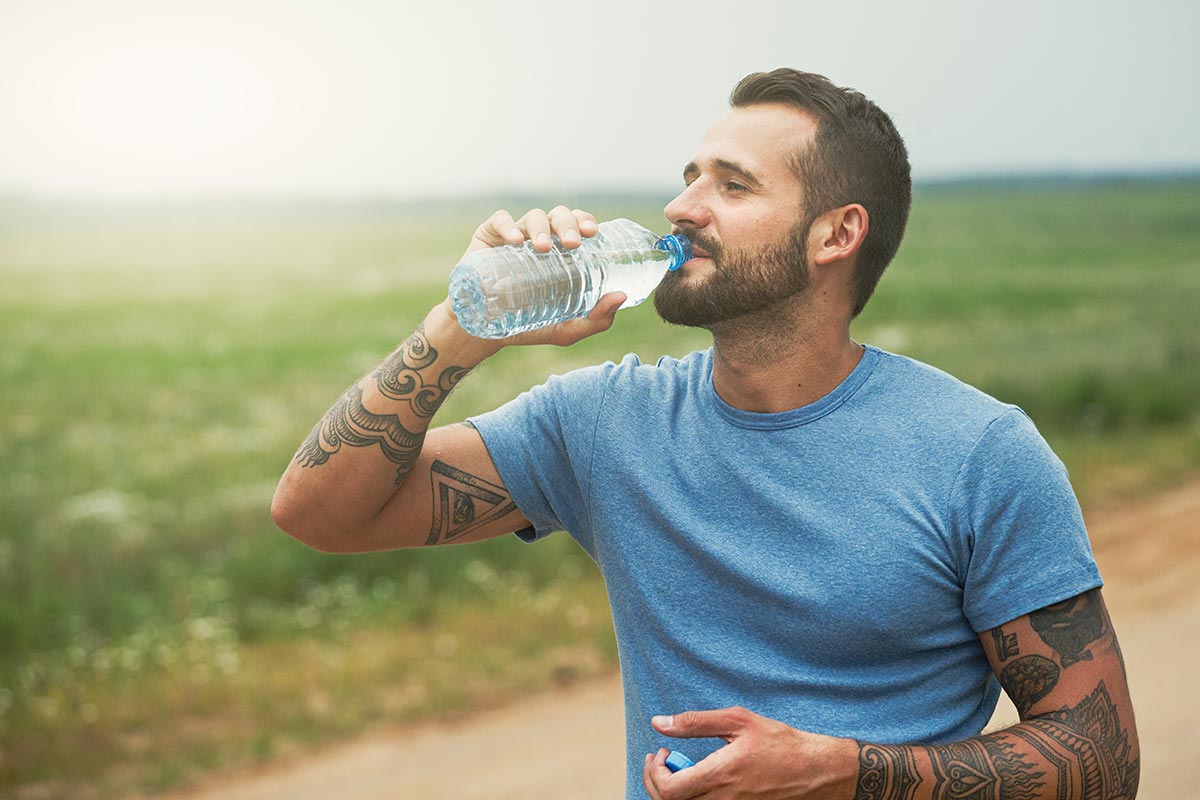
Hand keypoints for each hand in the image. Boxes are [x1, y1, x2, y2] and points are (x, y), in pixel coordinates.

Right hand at [448, 206, 625, 347]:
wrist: (484, 333)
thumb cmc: (528, 326)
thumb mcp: (566, 330)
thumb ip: (597, 320)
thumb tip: (622, 297)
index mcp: (561, 253)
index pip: (578, 226)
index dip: (586, 221)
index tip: (594, 233)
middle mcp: (540, 240)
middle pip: (559, 216)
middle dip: (569, 223)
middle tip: (573, 243)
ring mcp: (514, 237)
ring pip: (533, 216)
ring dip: (542, 227)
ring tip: (544, 248)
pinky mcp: (488, 237)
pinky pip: (499, 221)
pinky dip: (508, 226)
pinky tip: (515, 241)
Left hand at [642, 706, 858, 799]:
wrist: (815, 771)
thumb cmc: (780, 743)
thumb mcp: (738, 721)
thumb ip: (695, 722)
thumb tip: (660, 723)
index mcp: (720, 775)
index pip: (668, 790)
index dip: (654, 773)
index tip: (662, 752)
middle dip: (656, 781)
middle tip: (663, 759)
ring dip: (673, 790)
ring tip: (681, 767)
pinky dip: (692, 796)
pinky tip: (699, 779)